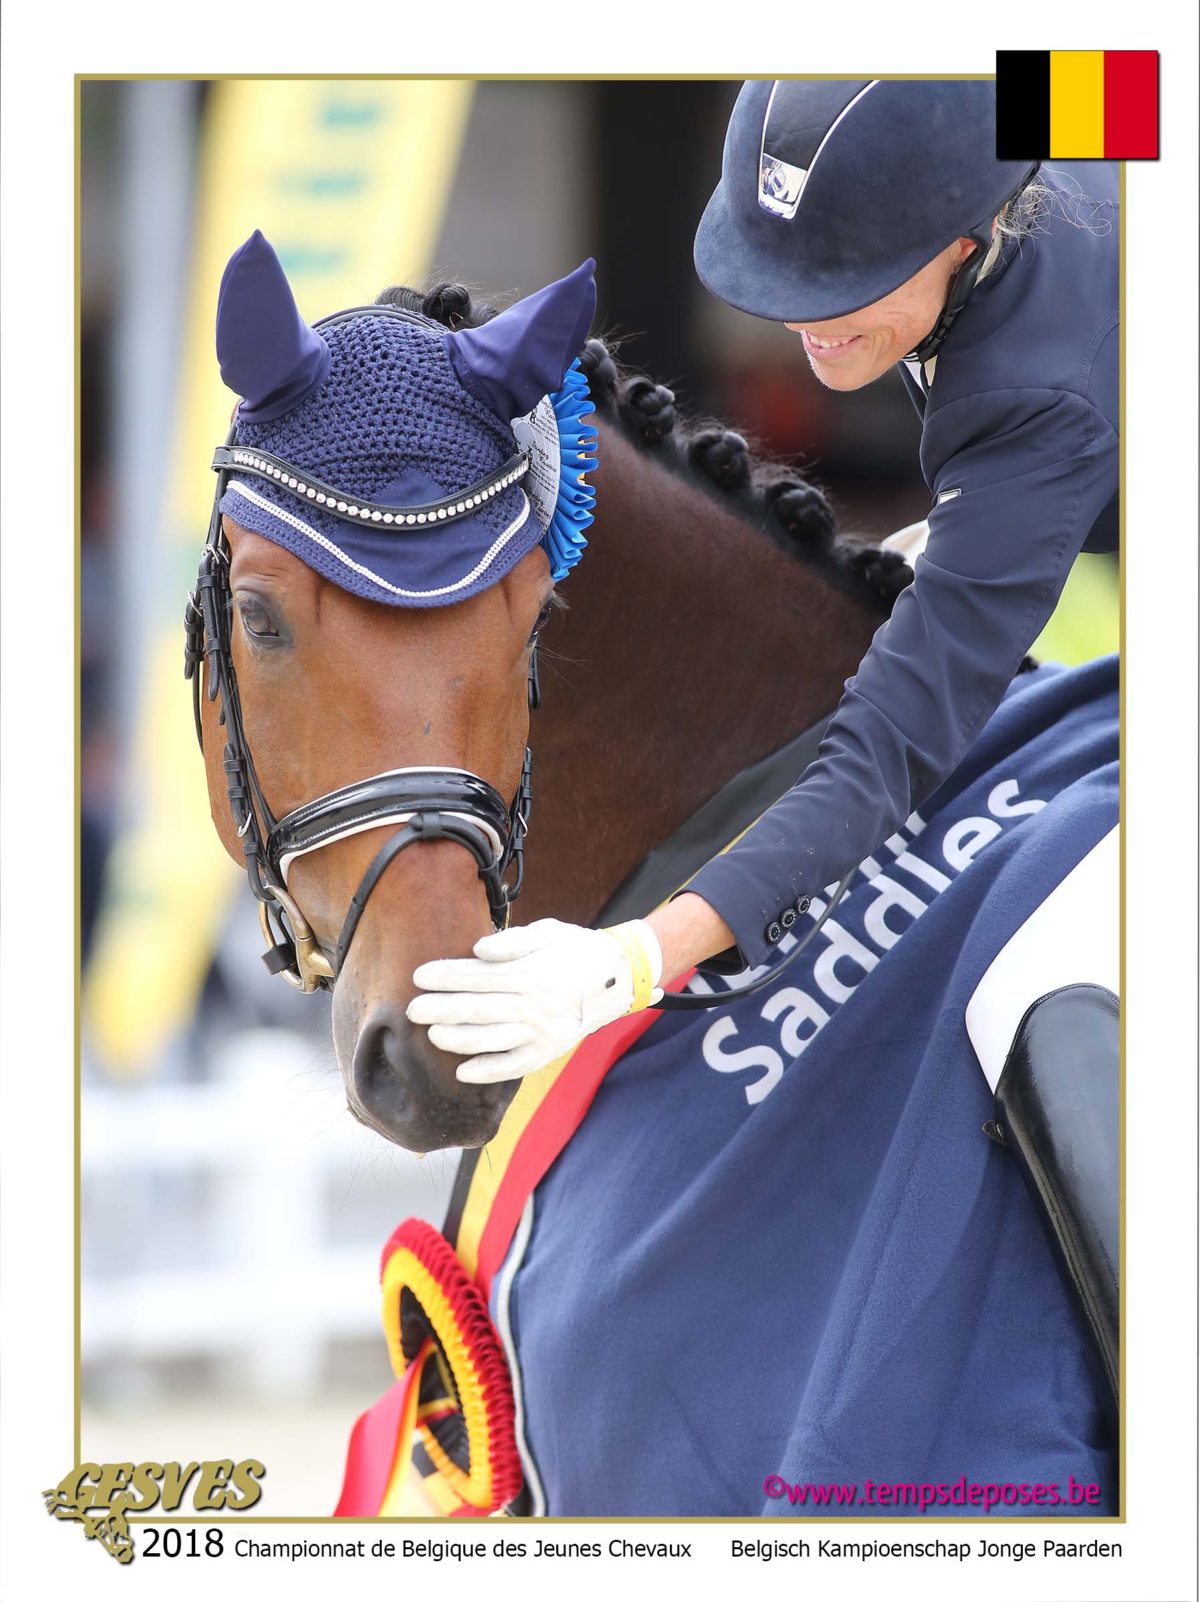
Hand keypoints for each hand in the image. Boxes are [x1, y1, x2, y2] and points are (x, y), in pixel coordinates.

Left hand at [406, 918, 663, 1083]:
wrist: (618, 979)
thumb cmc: (576, 950)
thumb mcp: (549, 932)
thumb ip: (513, 941)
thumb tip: (478, 950)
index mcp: (531, 972)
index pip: (478, 975)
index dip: (446, 976)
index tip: (418, 976)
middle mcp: (534, 1004)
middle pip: (478, 1009)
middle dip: (441, 1009)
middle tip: (412, 1010)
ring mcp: (541, 1032)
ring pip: (491, 1039)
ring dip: (458, 1039)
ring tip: (432, 1034)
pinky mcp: (546, 1052)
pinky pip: (513, 1066)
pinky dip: (487, 1071)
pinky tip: (463, 1071)